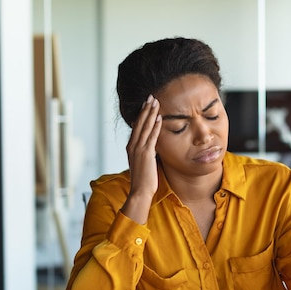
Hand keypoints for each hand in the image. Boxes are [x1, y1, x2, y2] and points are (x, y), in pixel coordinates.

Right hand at [121, 95, 161, 223]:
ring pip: (145, 127)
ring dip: (150, 113)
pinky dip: (155, 126)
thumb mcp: (143, 164)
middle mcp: (133, 146)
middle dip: (145, 109)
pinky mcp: (146, 154)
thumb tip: (152, 148)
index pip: (136, 127)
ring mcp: (138, 149)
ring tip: (155, 102)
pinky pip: (151, 137)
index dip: (141, 115)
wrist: (139, 192)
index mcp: (131, 148)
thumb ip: (146, 154)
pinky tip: (159, 117)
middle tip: (151, 97)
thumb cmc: (143, 181)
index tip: (146, 105)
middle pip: (139, 123)